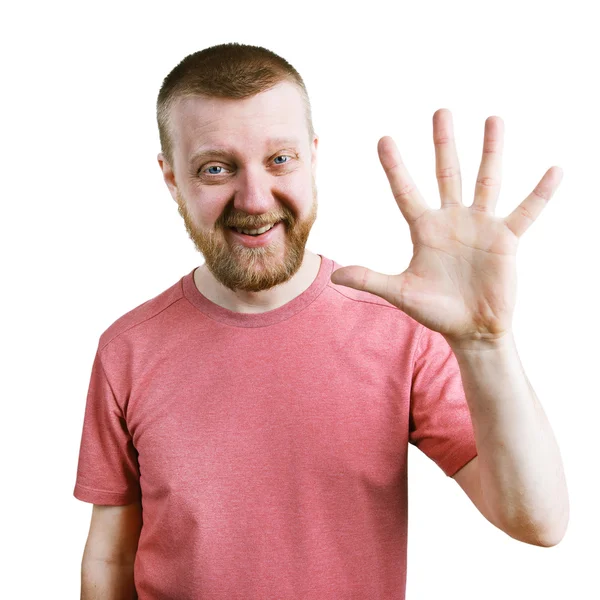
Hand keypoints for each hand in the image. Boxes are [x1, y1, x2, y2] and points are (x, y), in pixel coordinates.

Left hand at [330, 109, 562, 346]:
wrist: (471, 329)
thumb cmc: (436, 311)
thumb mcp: (400, 293)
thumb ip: (370, 280)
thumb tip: (333, 276)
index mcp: (424, 229)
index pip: (405, 191)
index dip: (394, 167)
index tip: (383, 138)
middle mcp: (452, 220)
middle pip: (446, 173)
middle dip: (443, 143)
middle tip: (440, 111)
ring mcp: (480, 226)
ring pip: (486, 181)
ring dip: (490, 151)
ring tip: (493, 119)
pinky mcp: (506, 239)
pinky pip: (526, 212)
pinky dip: (540, 193)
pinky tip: (555, 170)